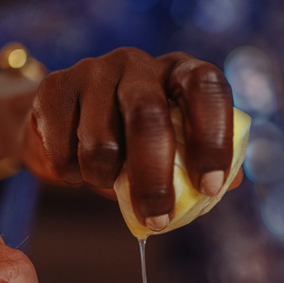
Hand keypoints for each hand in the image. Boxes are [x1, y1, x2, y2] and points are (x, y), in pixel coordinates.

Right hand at [23, 48, 234, 229]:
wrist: (66, 124)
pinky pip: (63, 150)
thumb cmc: (133, 141)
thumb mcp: (173, 146)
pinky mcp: (54, 87)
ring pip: (101, 143)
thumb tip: (230, 183)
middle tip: (157, 220)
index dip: (212, 137)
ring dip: (105, 180)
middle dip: (154, 179)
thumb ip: (199, 161)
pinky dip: (72, 176)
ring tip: (107, 181)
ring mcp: (93, 70)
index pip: (206, 88)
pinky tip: (77, 167)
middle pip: (148, 117)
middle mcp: (138, 62)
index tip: (208, 187)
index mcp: (179, 71)